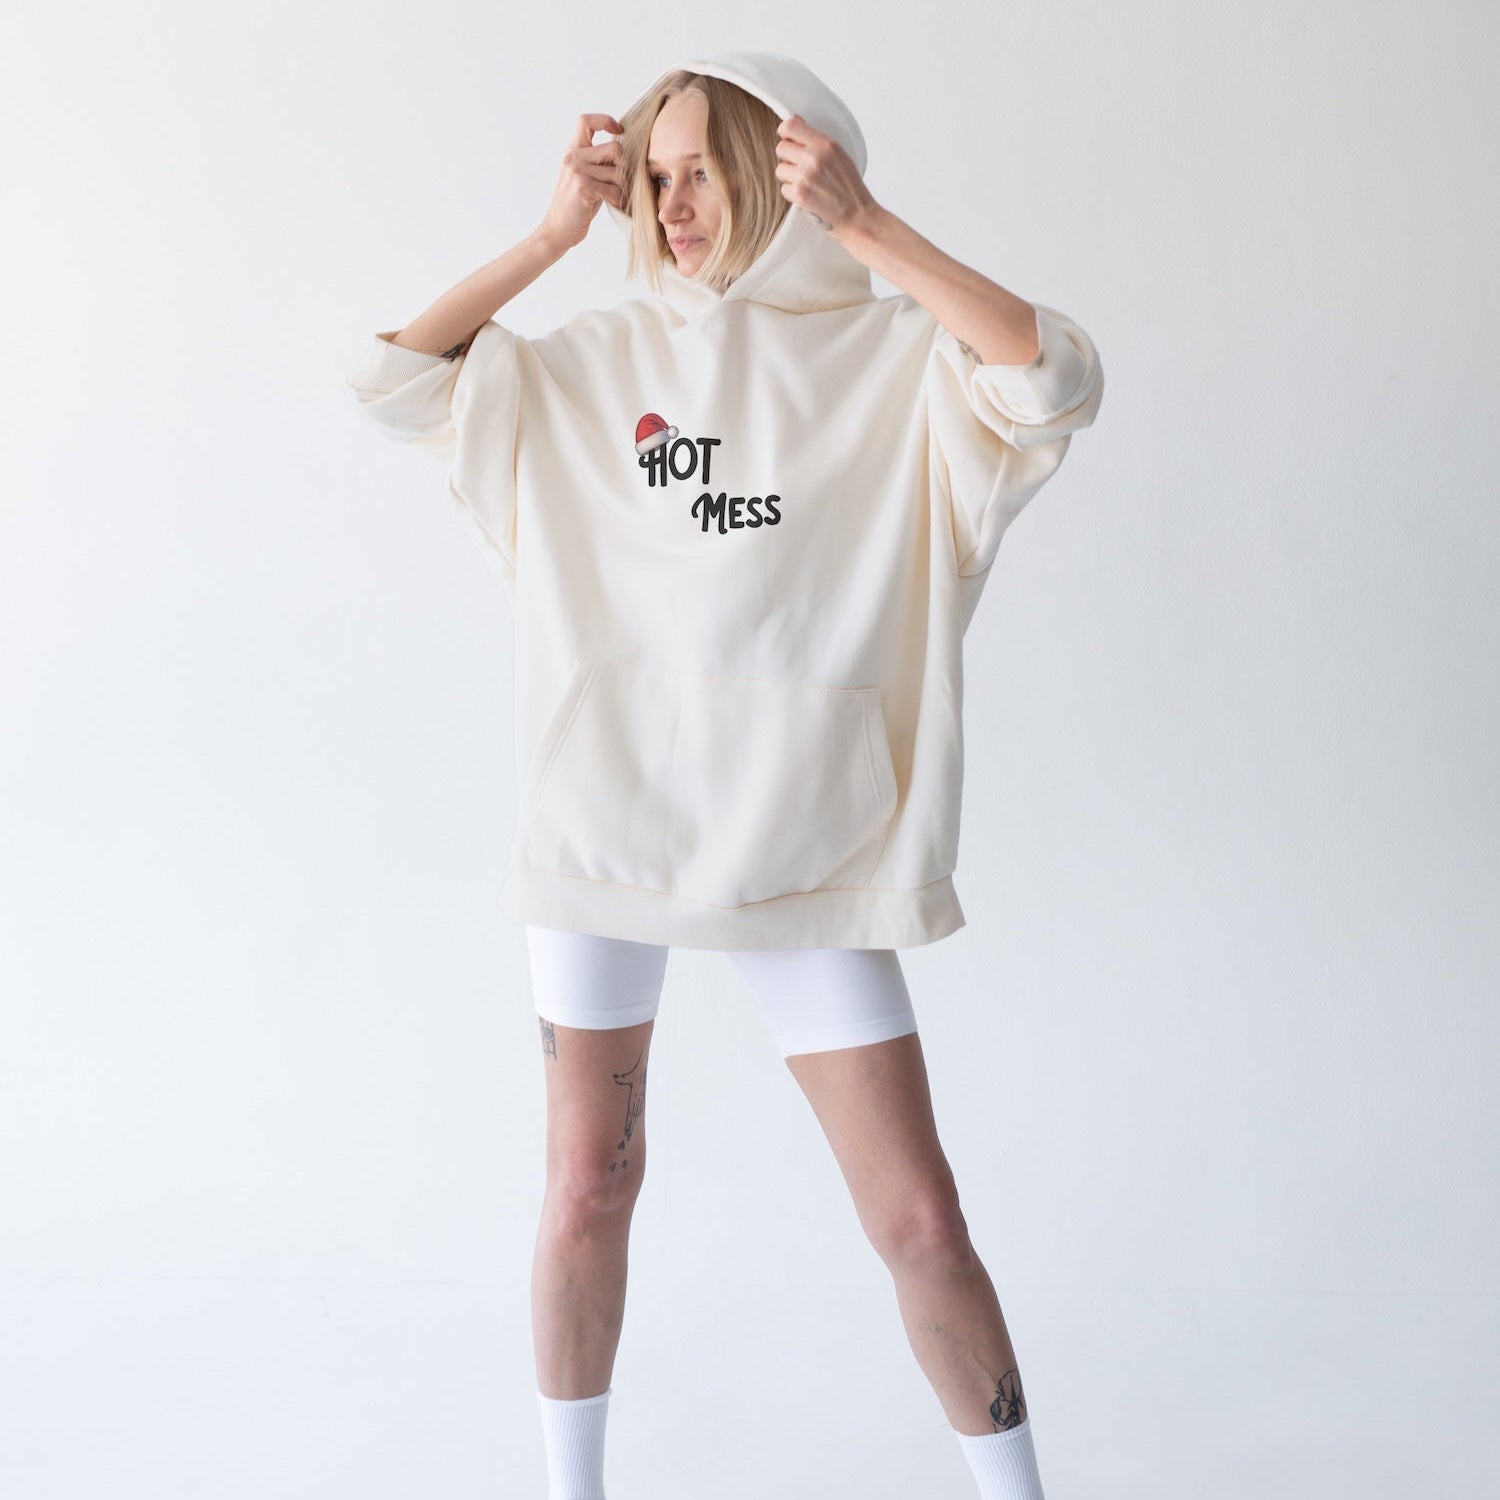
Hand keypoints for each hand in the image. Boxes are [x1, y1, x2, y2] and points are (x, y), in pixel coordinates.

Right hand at [539, 113, 625, 250]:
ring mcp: (577, 172)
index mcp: (573, 151)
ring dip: (624, 187)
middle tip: (622, 182)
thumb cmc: (576, 205)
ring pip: (619, 171)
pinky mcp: (583, 188)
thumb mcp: (583, 176)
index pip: (586, 121)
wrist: (558, 229)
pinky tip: (615, 204)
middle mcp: (573, 157)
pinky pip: (614, 189)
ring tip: (618, 196)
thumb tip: (626, 153)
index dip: (606, 121)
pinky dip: (619, 200)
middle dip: (625, 167)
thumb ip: (597, 162)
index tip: (619, 131)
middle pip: (615, 148)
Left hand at [774, 114, 879, 234]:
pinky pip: (784, 188)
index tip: (788, 139)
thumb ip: (818, 142)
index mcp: (826, 144)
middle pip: (781, 148)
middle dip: (788, 158)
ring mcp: (805, 176)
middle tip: (801, 168)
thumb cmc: (850, 188)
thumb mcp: (840, 156)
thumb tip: (796, 122)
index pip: (790, 127)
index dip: (785, 132)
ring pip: (780, 169)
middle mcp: (814, 157)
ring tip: (807, 184)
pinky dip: (793, 194)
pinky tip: (808, 197)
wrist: (858, 217)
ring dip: (789, 177)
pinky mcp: (799, 194)